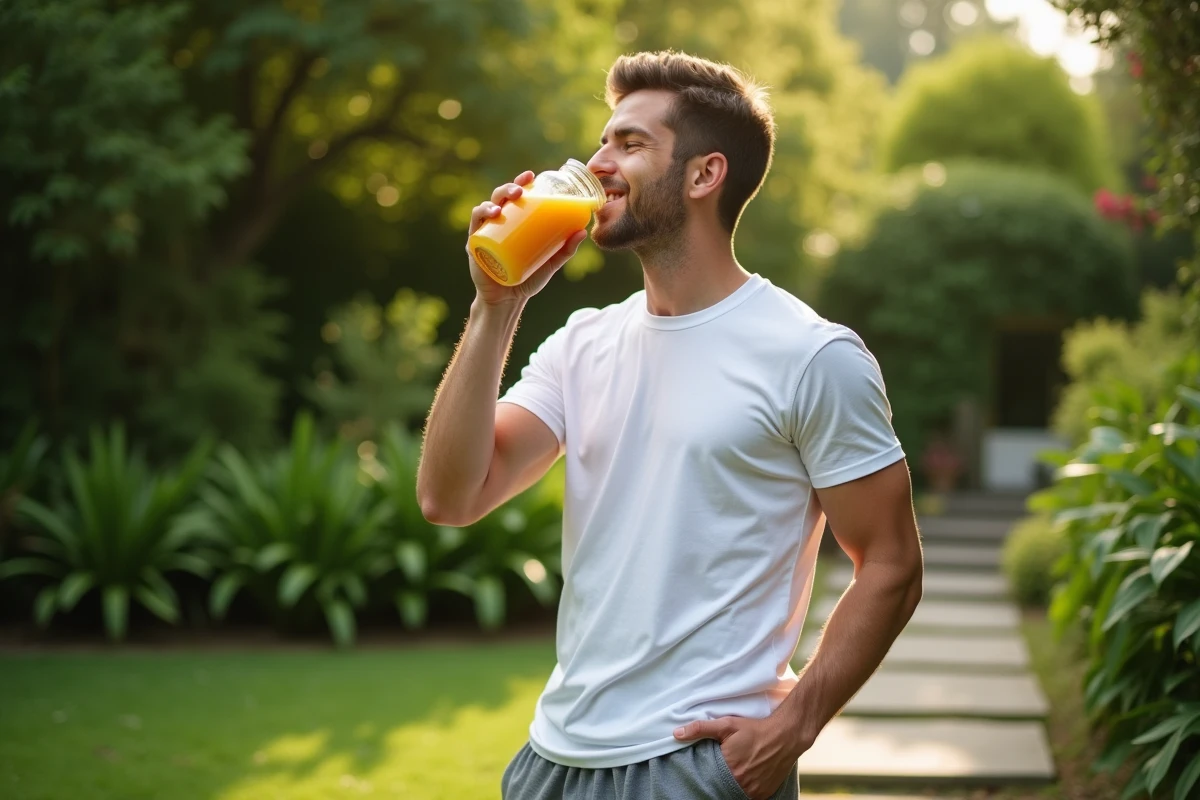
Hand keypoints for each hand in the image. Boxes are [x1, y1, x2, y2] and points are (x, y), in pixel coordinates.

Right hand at [467, 171, 587, 307]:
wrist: (507, 301)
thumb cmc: (527, 279)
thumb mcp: (550, 263)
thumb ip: (565, 249)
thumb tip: (584, 230)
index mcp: (514, 222)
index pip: (516, 197)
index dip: (521, 182)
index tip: (531, 176)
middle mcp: (498, 223)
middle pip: (500, 198)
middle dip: (509, 188)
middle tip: (520, 190)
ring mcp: (485, 233)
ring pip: (486, 208)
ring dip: (494, 200)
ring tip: (507, 203)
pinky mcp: (475, 244)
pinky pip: (474, 225)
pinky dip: (480, 215)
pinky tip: (490, 214)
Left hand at [673, 715, 806, 799]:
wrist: (786, 735)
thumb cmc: (755, 729)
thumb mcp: (727, 725)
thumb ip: (700, 729)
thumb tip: (676, 734)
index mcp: (728, 769)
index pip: (709, 778)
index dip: (708, 773)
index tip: (710, 767)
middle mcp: (741, 784)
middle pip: (722, 786)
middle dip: (720, 779)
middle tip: (723, 768)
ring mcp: (754, 791)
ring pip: (735, 793)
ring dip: (732, 785)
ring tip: (735, 772)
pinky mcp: (764, 794)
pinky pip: (749, 796)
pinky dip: (745, 789)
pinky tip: (746, 777)